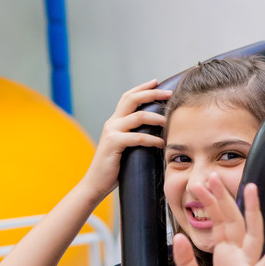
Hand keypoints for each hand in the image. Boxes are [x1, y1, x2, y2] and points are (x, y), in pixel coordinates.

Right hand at [83, 80, 170, 197]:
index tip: (157, 82)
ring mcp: (111, 132)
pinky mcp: (113, 143)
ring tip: (169, 121)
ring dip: (156, 117)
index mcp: (115, 121)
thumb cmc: (114, 168)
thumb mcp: (126, 148)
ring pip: (137, 116)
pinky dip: (152, 139)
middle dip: (152, 94)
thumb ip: (135, 136)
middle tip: (169, 94)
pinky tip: (161, 142)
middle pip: (132, 99)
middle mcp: (112, 123)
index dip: (142, 88)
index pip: (128, 97)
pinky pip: (137, 137)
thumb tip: (157, 133)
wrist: (95, 183)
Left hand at [173, 175, 264, 265]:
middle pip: (232, 223)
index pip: (219, 224)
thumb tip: (179, 236)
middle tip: (211, 176)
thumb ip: (186, 260)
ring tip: (251, 188)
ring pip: (251, 235)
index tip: (201, 182)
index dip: (211, 204)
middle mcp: (238, 260)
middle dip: (222, 200)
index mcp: (225, 258)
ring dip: (252, 212)